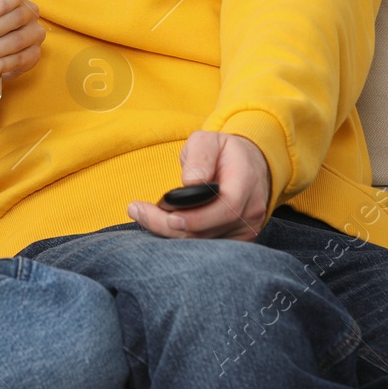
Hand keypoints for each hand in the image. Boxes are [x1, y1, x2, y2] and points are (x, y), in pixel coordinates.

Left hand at [126, 130, 272, 241]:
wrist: (249, 166)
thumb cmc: (224, 152)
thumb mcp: (209, 140)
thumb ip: (200, 155)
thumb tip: (190, 181)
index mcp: (246, 183)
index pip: (225, 208)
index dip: (195, 218)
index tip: (166, 212)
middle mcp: (250, 211)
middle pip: (208, 231)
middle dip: (169, 226)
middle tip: (137, 211)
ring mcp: (245, 230)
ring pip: (204, 245)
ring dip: (169, 233)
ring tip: (143, 214)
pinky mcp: (236, 242)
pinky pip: (206, 248)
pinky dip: (181, 239)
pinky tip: (161, 225)